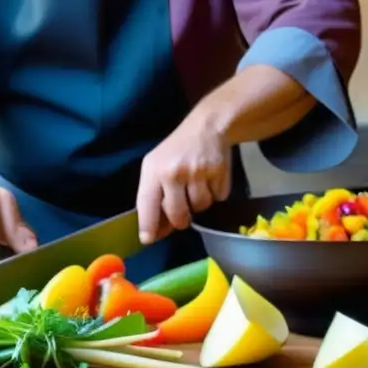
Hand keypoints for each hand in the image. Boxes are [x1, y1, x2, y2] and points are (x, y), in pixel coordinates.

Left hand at [136, 117, 231, 243]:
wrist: (205, 127)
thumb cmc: (175, 152)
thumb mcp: (155, 167)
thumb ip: (153, 197)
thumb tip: (155, 232)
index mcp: (154, 170)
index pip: (147, 204)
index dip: (148, 225)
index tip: (148, 239)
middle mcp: (174, 172)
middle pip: (178, 215)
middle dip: (181, 220)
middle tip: (183, 214)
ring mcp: (198, 172)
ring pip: (200, 208)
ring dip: (199, 204)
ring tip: (196, 187)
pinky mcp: (219, 172)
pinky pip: (218, 198)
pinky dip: (215, 194)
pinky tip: (210, 180)